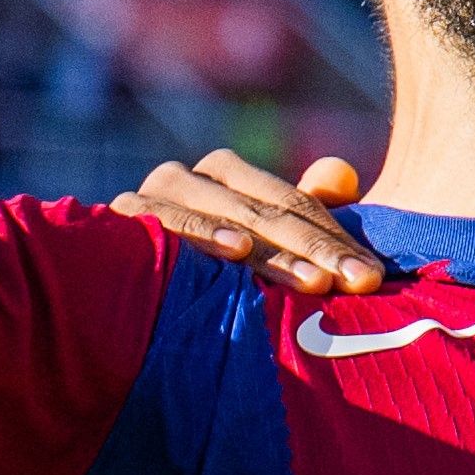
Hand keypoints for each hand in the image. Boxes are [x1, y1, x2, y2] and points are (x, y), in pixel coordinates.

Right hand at [111, 151, 382, 294]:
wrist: (100, 299)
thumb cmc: (190, 278)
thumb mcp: (254, 249)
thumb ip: (299, 214)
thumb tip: (341, 176)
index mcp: (228, 177)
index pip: (295, 204)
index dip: (337, 238)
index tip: (374, 277)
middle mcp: (194, 177)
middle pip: (270, 212)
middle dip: (319, 251)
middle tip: (358, 284)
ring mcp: (156, 195)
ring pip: (230, 220)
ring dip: (275, 254)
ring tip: (314, 282)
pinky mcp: (124, 219)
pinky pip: (171, 226)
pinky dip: (203, 235)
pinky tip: (236, 249)